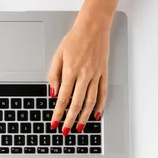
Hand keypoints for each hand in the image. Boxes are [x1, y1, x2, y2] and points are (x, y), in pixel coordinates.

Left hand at [48, 21, 109, 135]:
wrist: (93, 26)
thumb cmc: (74, 39)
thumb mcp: (58, 55)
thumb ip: (54, 75)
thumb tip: (53, 93)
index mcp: (70, 71)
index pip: (62, 98)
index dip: (58, 113)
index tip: (54, 123)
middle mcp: (84, 75)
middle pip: (76, 104)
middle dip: (70, 120)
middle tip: (66, 131)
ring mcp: (95, 75)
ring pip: (90, 101)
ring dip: (84, 116)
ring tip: (79, 127)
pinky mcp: (104, 73)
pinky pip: (103, 93)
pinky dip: (100, 106)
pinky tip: (95, 114)